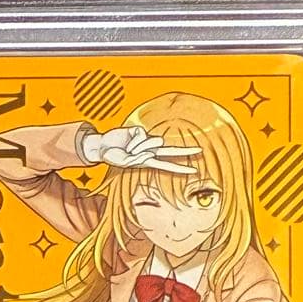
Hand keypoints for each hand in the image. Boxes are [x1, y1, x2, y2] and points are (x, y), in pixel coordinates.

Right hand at [82, 126, 199, 174]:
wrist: (101, 146)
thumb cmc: (113, 157)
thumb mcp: (126, 161)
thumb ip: (139, 157)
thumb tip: (150, 152)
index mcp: (148, 161)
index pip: (168, 165)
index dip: (181, 169)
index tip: (195, 171)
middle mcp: (150, 151)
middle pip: (171, 151)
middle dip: (186, 152)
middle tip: (200, 151)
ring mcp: (145, 140)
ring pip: (154, 142)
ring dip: (141, 147)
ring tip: (128, 151)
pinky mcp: (140, 130)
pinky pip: (142, 135)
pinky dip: (134, 141)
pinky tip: (126, 143)